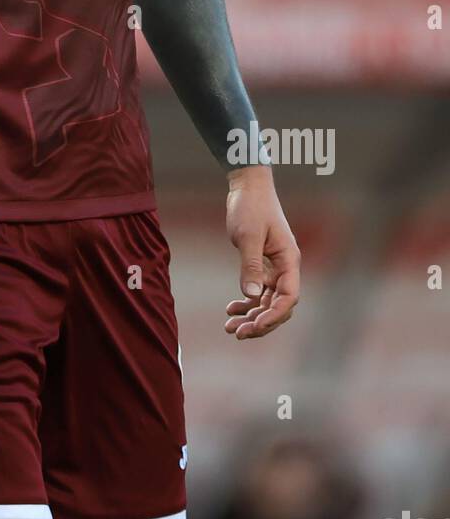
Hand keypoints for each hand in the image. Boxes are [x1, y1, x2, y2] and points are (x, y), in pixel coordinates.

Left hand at [224, 165, 299, 339]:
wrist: (247, 186)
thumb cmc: (251, 207)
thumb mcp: (248, 236)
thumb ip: (251, 265)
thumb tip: (252, 296)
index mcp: (289, 260)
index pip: (289, 297)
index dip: (273, 316)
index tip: (254, 327)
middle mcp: (286, 267)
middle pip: (279, 305)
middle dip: (261, 322)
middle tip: (237, 332)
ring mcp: (275, 267)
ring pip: (268, 301)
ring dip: (252, 315)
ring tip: (230, 327)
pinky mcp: (263, 264)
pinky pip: (259, 291)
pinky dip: (247, 301)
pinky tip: (231, 308)